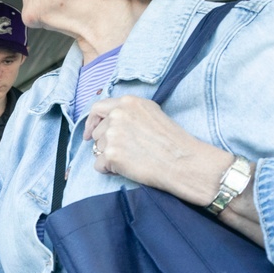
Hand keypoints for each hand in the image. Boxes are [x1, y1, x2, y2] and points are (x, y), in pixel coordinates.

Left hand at [83, 96, 231, 205]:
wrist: (184, 162)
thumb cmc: (172, 141)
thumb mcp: (151, 113)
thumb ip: (128, 113)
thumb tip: (108, 122)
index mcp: (127, 102)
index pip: (97, 109)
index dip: (92, 123)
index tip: (90, 134)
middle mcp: (117, 115)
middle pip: (98, 133)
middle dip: (107, 145)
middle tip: (129, 152)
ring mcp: (112, 134)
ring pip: (98, 150)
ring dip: (110, 158)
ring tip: (132, 160)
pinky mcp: (111, 154)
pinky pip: (99, 166)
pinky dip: (110, 170)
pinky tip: (128, 168)